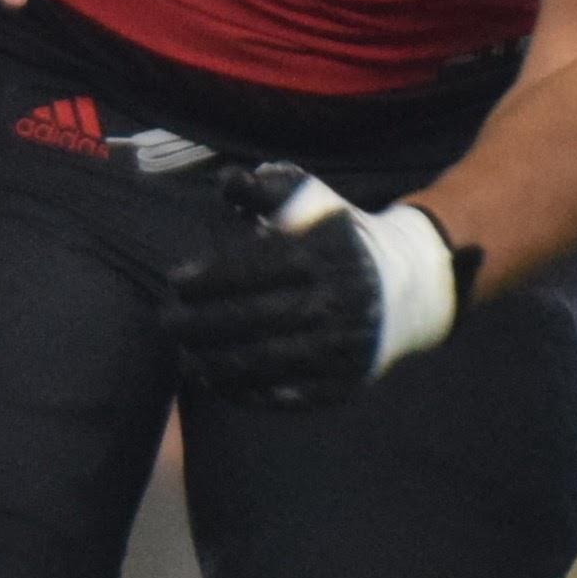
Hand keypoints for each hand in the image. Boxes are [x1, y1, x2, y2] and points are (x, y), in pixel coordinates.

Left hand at [159, 162, 469, 406]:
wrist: (410, 284)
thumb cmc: (340, 237)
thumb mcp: (313, 201)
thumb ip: (268, 188)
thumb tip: (227, 182)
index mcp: (323, 255)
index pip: (252, 270)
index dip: (207, 279)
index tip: (174, 282)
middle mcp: (335, 300)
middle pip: (251, 319)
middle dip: (199, 324)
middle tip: (166, 322)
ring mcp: (341, 345)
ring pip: (264, 362)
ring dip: (214, 363)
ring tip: (185, 357)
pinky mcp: (345, 381)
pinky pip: (288, 395)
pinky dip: (247, 393)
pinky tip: (217, 382)